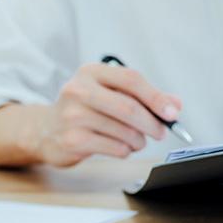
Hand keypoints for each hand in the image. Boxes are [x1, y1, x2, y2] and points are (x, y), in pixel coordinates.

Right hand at [31, 63, 181, 165]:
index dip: (156, 97)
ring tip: (136, 140)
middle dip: (153, 123)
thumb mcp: (113, 94)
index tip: (173, 113)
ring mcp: (72, 115)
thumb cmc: (88, 109)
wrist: (46, 130)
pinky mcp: (72, 140)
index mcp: (92, 72)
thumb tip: (175, 106)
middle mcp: (78, 89)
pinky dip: (126, 150)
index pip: (131, 79)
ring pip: (125, 131)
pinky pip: (116, 148)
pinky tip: (120, 146)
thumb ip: (146, 97)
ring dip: (139, 140)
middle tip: (162, 132)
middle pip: (129, 107)